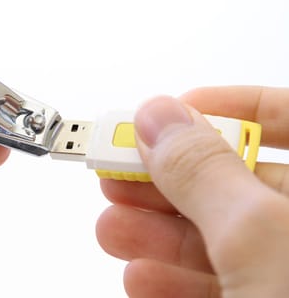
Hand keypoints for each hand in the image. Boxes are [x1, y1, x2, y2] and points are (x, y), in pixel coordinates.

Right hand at [96, 87, 288, 297]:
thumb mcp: (259, 237)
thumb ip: (204, 171)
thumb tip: (160, 118)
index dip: (232, 106)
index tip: (173, 111)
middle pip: (236, 182)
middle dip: (169, 178)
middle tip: (120, 173)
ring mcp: (282, 273)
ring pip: (216, 237)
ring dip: (155, 231)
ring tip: (113, 227)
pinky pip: (212, 283)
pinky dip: (169, 276)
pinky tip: (141, 274)